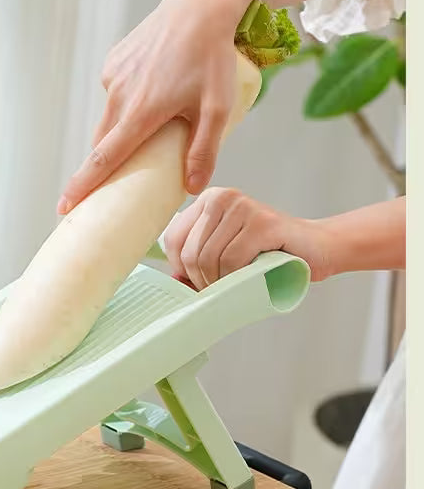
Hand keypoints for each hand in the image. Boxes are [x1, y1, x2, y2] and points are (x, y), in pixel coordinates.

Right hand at [58, 0, 245, 214]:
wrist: (199, 8)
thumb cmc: (212, 58)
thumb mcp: (217, 108)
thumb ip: (203, 150)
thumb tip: (190, 187)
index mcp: (141, 113)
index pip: (104, 159)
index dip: (83, 186)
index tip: (65, 207)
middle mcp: (120, 96)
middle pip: (104, 142)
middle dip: (108, 162)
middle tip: (124, 173)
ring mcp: (114, 77)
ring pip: (111, 116)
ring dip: (124, 127)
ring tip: (157, 114)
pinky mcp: (114, 61)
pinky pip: (116, 92)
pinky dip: (128, 99)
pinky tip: (154, 85)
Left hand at [163, 187, 333, 288]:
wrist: (316, 248)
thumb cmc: (268, 254)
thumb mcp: (225, 253)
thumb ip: (197, 261)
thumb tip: (173, 281)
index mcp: (208, 200)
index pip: (173, 239)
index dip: (181, 269)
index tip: (199, 281)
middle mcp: (222, 197)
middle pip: (190, 252)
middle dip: (202, 281)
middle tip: (221, 290)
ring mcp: (243, 207)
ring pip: (209, 258)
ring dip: (220, 283)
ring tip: (236, 285)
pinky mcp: (263, 223)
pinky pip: (232, 260)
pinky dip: (236, 278)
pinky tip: (250, 277)